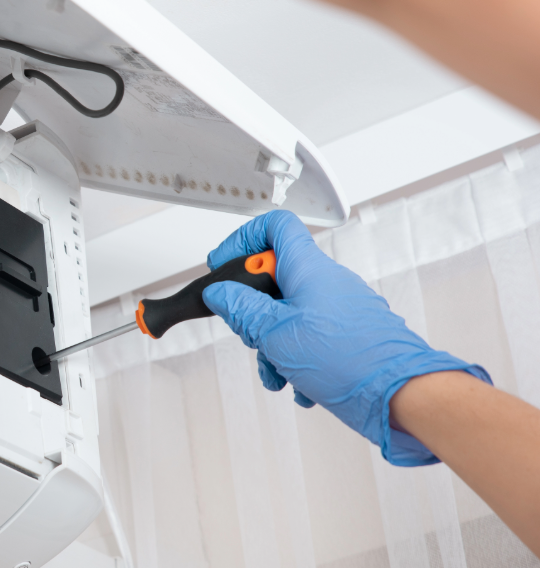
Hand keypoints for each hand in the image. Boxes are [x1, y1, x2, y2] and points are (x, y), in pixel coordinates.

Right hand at [200, 210, 491, 465]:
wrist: (401, 394)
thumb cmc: (349, 358)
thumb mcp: (275, 332)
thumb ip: (241, 308)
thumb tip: (220, 293)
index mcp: (308, 268)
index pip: (274, 227)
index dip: (243, 240)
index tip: (225, 265)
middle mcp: (326, 282)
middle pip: (274, 280)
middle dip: (254, 313)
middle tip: (251, 333)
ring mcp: (340, 309)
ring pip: (289, 316)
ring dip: (273, 346)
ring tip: (277, 373)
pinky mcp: (349, 335)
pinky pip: (310, 339)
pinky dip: (297, 360)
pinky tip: (300, 385)